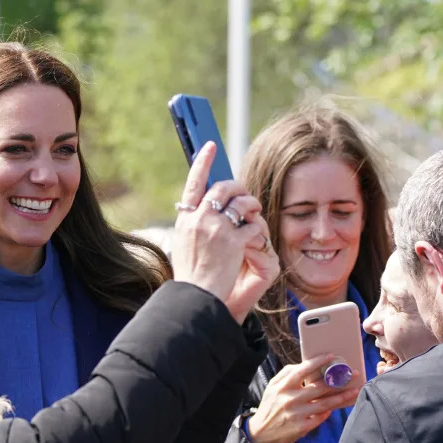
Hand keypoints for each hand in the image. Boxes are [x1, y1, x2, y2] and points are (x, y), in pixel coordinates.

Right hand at [171, 142, 276, 321]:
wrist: (195, 296)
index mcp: (185, 219)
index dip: (203, 162)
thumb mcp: (184, 245)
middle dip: (239, 189)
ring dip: (253, 207)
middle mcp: (199, 219)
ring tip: (254, 216)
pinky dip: (258, 231)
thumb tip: (206, 208)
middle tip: (247, 198)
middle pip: (224, 188)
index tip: (210, 147)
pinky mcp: (233, 241)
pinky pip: (254, 225)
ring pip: (243, 203)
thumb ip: (194, 225)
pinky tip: (254, 242)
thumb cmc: (191, 275)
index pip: (194, 183)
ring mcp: (216, 229)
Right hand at [248, 354, 361, 442]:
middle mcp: (290, 399)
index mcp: (282, 387)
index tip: (331, 356)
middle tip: (353, 374)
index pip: (302, 371)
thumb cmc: (269, 407)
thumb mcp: (272, 387)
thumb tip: (304, 365)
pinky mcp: (301, 427)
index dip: (317, 362)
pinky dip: (329, 412)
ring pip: (324, 403)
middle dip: (338, 379)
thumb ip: (286, 374)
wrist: (260, 433)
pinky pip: (320, 417)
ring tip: (354, 391)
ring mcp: (297, 414)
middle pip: (319, 387)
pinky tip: (339, 406)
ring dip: (341, 397)